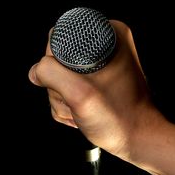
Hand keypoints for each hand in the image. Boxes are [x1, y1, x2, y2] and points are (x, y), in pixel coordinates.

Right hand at [28, 20, 163, 157]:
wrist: (137, 139)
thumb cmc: (119, 118)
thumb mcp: (79, 94)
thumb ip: (50, 75)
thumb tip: (36, 71)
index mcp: (111, 35)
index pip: (60, 37)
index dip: (55, 63)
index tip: (71, 83)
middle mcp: (108, 44)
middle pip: (58, 58)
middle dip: (60, 85)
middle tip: (78, 100)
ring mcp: (101, 64)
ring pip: (60, 75)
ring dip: (64, 98)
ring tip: (82, 109)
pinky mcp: (97, 80)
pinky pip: (69, 85)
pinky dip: (70, 102)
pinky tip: (82, 112)